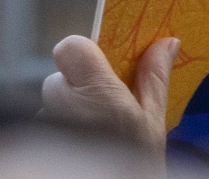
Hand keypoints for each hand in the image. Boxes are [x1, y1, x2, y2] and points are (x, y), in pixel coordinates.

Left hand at [39, 35, 177, 160]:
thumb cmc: (137, 165)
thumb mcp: (153, 122)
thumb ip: (154, 77)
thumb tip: (168, 42)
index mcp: (95, 92)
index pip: (69, 46)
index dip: (83, 53)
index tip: (100, 69)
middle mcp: (63, 105)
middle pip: (60, 77)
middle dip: (79, 89)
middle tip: (105, 110)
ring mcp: (49, 126)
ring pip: (53, 105)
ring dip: (70, 114)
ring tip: (96, 136)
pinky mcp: (41, 142)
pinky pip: (49, 126)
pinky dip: (62, 132)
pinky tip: (82, 148)